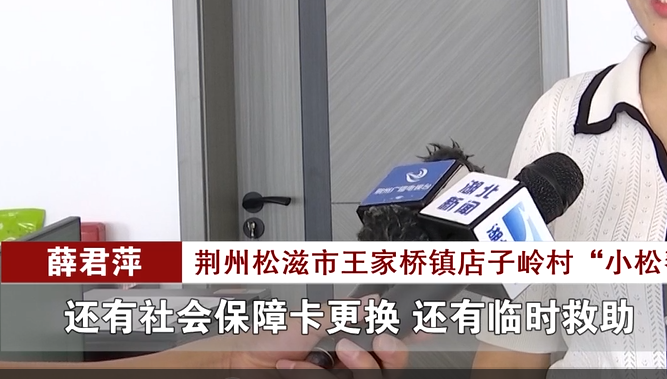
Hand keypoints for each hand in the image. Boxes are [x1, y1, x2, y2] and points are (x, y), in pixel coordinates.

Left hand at [172, 295, 410, 372]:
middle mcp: (347, 364)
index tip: (424, 329)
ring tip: (323, 358)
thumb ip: (344, 312)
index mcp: (349, 339)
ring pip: (368, 377)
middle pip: (389, 366)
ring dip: (350, 366)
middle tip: (366, 344)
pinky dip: (315, 376)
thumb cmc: (265, 340)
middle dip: (385, 355)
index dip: (408, 336)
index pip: (388, 340)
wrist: (237, 364)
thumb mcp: (309, 318)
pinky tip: (298, 370)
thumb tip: (373, 300)